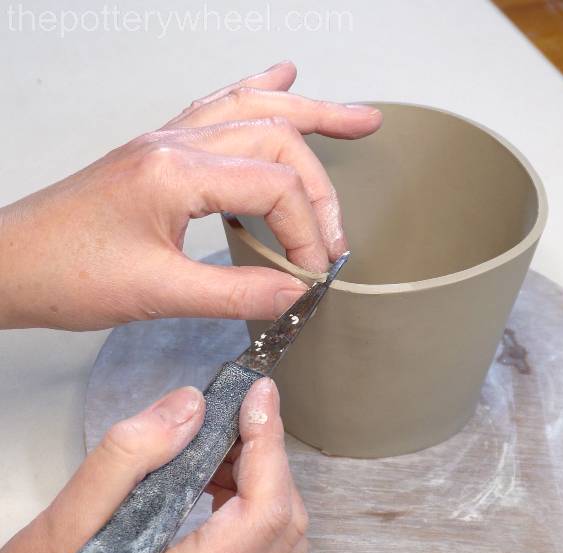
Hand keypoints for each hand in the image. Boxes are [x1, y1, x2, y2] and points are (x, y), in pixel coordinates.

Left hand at [0, 61, 381, 329]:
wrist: (9, 264)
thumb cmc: (67, 274)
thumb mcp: (157, 293)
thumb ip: (235, 293)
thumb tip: (296, 295)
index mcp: (175, 171)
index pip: (273, 186)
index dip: (306, 232)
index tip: (313, 274)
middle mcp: (176, 142)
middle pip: (276, 136)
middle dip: (319, 187)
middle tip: (341, 234)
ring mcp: (168, 138)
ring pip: (254, 108)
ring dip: (311, 112)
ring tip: (358, 119)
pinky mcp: (161, 148)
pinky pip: (219, 106)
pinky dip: (258, 91)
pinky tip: (282, 77)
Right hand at [0, 379, 306, 552]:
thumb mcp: (65, 520)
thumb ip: (131, 455)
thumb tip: (192, 406)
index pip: (264, 511)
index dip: (270, 443)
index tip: (258, 394)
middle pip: (284, 527)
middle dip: (270, 460)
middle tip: (237, 418)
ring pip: (280, 545)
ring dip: (265, 485)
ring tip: (222, 449)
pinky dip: (253, 511)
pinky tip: (215, 485)